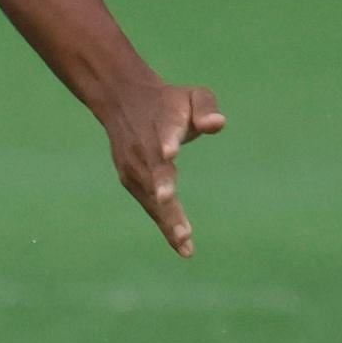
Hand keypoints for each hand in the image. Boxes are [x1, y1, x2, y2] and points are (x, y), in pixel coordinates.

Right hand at [98, 76, 226, 256]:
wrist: (123, 102)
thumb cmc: (170, 104)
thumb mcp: (193, 95)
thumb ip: (207, 107)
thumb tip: (218, 123)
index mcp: (163, 120)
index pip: (165, 130)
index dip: (167, 140)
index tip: (170, 153)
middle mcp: (145, 145)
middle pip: (155, 168)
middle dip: (163, 187)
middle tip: (170, 201)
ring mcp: (134, 164)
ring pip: (151, 194)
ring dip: (167, 216)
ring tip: (184, 240)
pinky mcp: (130, 180)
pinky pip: (150, 206)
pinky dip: (164, 225)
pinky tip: (183, 246)